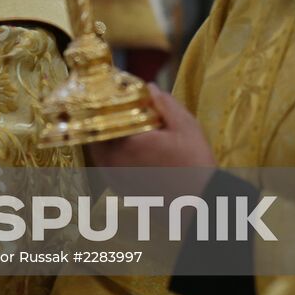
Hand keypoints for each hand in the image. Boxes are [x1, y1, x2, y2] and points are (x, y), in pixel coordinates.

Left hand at [85, 86, 216, 198]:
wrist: (198, 207)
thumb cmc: (194, 165)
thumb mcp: (186, 127)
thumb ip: (165, 104)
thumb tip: (149, 87)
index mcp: (124, 142)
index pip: (101, 116)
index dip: (106, 104)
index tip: (114, 94)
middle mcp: (111, 161)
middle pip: (96, 133)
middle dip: (106, 120)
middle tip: (120, 110)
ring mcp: (113, 178)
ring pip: (100, 150)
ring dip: (109, 138)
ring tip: (127, 128)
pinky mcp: (119, 190)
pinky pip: (107, 165)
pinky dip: (114, 154)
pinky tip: (132, 150)